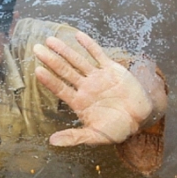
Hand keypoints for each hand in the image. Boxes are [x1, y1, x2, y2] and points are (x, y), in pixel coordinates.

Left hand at [33, 31, 152, 145]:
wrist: (140, 119)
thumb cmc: (116, 129)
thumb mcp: (95, 136)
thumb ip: (74, 137)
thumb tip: (52, 142)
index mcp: (79, 102)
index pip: (60, 89)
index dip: (49, 80)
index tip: (37, 70)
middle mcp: (85, 87)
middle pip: (65, 71)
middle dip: (51, 60)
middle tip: (36, 48)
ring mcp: (97, 77)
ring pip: (78, 60)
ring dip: (65, 50)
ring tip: (50, 39)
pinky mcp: (111, 69)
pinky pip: (98, 54)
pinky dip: (89, 45)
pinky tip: (78, 35)